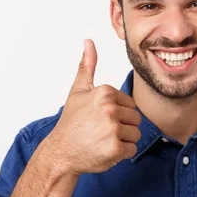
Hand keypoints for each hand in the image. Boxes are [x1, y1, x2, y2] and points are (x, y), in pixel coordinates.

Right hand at [43, 39, 141, 175]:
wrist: (60, 152)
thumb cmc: (71, 122)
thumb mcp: (78, 91)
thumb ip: (87, 66)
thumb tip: (89, 41)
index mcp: (104, 92)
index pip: (130, 104)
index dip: (118, 114)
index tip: (100, 118)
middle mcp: (109, 109)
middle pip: (135, 119)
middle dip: (122, 127)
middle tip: (101, 131)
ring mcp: (112, 129)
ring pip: (135, 134)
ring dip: (123, 141)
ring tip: (103, 141)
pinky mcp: (115, 148)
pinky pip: (132, 150)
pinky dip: (121, 154)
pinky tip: (105, 151)